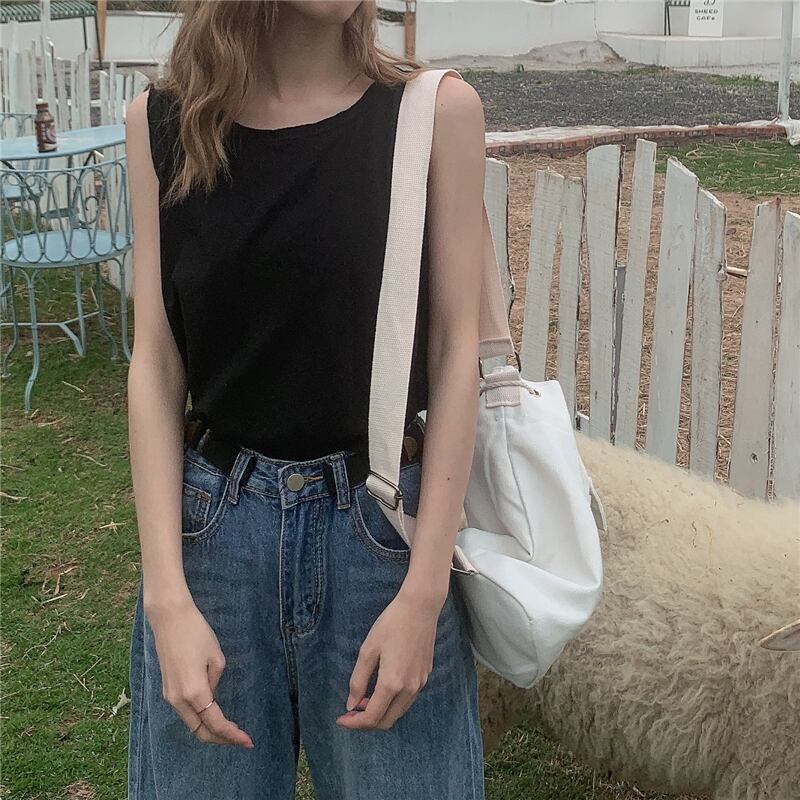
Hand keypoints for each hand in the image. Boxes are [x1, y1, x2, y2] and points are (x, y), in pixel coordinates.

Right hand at [146, 595, 253, 747]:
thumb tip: (210, 694)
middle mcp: (178, 700)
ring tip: (230, 730)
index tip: (248, 741)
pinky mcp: (167, 689)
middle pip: (200, 731)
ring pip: (191, 724)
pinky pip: (185, 712)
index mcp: (194, 692)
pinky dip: (199, 719)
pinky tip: (212, 714)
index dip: (232, 735)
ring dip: (210, 730)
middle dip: (221, 739)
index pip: (215, 723)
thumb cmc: (196, 633)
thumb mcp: (216, 657)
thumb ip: (215, 682)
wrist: (169, 618)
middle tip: (240, 739)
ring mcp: (169, 696)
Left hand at [336, 586, 444, 730]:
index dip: (354, 723)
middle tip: (351, 712)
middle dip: (367, 722)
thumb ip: (358, 680)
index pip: (372, 717)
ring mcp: (420, 683)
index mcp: (392, 683)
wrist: (420, 608)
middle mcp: (409, 689)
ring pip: (399, 712)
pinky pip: (407, 700)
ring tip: (364, 699)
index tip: (341, 719)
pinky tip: (382, 688)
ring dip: (381, 712)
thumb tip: (351, 704)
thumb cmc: (391, 624)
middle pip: (387, 721)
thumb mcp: (368, 650)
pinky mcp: (425, 676)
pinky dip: (393, 703)